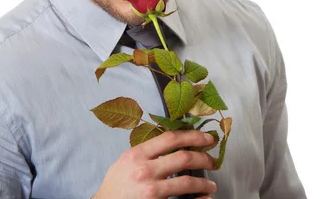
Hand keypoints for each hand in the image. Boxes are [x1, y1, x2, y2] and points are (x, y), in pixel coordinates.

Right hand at [92, 130, 217, 198]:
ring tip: (211, 185)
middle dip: (204, 158)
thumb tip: (174, 143)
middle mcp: (145, 170)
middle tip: (213, 161)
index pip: (171, 138)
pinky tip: (205, 198)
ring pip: (187, 182)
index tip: (206, 138)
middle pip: (184, 158)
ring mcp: (151, 190)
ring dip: (204, 183)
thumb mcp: (126, 161)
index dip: (193, 136)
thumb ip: (146, 151)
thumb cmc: (115, 186)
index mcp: (137, 154)